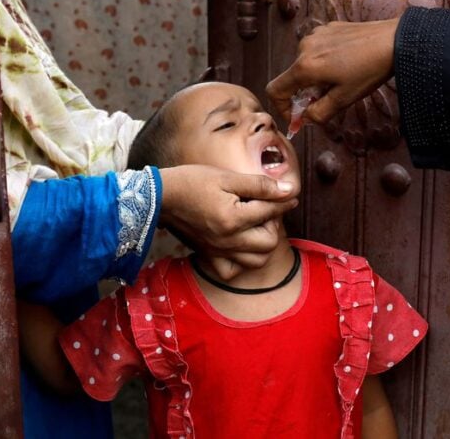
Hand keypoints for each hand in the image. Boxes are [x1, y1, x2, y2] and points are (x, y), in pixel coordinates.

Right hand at [159, 164, 297, 254]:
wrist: (160, 196)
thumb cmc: (193, 181)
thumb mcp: (227, 177)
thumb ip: (260, 185)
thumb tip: (289, 189)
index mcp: (233, 218)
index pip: (271, 211)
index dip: (284, 200)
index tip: (289, 194)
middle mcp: (228, 240)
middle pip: (269, 242)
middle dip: (273, 224)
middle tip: (265, 209)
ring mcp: (218, 251)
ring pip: (257, 261)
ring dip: (262, 244)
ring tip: (256, 227)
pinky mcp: (208, 255)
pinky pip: (232, 271)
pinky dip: (241, 262)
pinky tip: (240, 245)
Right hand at [266, 19, 399, 123]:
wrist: (395, 40)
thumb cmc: (370, 71)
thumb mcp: (344, 99)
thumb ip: (318, 113)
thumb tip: (305, 118)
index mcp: (305, 68)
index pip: (275, 90)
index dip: (281, 108)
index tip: (297, 116)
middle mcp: (304, 48)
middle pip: (293, 77)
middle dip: (305, 93)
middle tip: (329, 99)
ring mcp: (315, 35)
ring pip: (306, 63)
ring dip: (316, 76)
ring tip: (343, 78)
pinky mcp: (328, 28)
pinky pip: (318, 50)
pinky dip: (325, 61)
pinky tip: (348, 62)